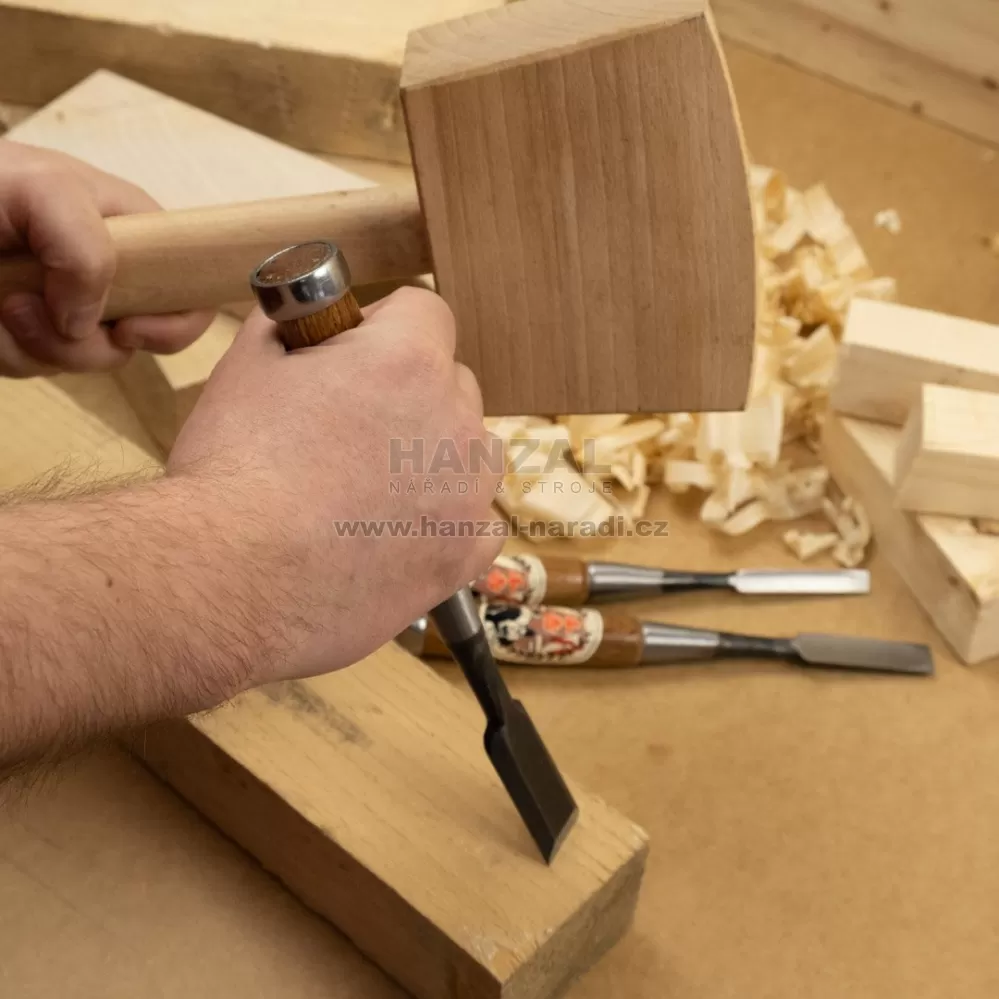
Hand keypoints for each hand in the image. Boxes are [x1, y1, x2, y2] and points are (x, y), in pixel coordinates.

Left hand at [0, 140, 213, 375]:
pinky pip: (36, 367)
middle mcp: (108, 276)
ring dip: (36, 346)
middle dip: (86, 342)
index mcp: (134, 236)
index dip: (176, 322)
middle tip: (31, 309)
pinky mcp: (28, 333)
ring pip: (84, 361)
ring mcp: (68, 307)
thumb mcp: (44, 190)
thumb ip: (87, 249)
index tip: (131, 328)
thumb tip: (89, 323)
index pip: (191, 291)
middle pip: (137, 342)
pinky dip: (7, 353)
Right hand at [168, 288, 504, 682]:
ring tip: (375, 485)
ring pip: (472, 452)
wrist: (231, 575)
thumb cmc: (233, 469)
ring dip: (438, 455)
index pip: (424, 311)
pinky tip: (401, 532)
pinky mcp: (462, 555)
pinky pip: (477, 523)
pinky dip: (448, 523)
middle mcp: (454, 420)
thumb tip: (302, 320)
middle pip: (451, 381)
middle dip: (409, 392)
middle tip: (351, 427)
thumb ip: (290, 328)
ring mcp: (467, 493)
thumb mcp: (246, 367)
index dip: (383, 326)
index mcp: (407, 360)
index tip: (352, 353)